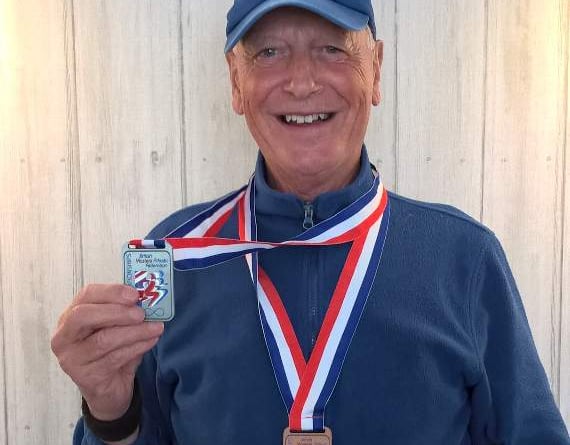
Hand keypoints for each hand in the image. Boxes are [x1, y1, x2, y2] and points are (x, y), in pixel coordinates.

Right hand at [51, 284, 163, 420]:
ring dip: (135, 332)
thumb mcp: (116, 327)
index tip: (135, 294)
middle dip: (117, 312)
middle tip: (142, 313)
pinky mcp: (86, 377)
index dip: (111, 292)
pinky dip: (137, 347)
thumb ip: (126, 311)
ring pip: (103, 340)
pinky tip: (151, 341)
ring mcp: (71, 359)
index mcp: (70, 317)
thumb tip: (148, 298)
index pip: (85, 296)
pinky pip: (114, 358)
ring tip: (156, 328)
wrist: (109, 390)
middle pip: (84, 316)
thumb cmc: (111, 351)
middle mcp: (63, 337)